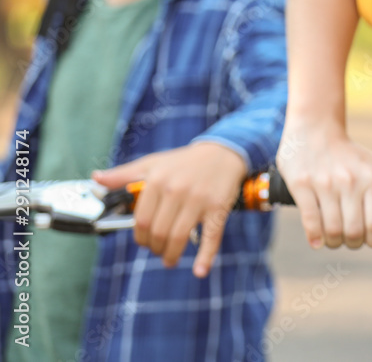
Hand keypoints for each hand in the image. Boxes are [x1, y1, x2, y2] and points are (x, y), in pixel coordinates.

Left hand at [92, 143, 246, 277]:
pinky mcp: (218, 207)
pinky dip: (206, 257)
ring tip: (170, 260)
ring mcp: (199, 200)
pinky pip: (211, 236)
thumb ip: (124, 174)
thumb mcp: (152, 163)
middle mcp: (176, 190)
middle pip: (159, 232)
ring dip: (171, 255)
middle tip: (158, 251)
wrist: (222, 153)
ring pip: (179, 237)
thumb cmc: (183, 162)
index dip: (140, 238)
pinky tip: (200, 271)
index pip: (141, 221)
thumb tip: (96, 178)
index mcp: (157, 181)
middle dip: (155, 248)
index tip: (144, 242)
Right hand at [277, 116, 371, 249]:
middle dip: (354, 243)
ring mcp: (324, 184)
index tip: (371, 239)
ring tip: (334, 238)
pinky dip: (315, 237)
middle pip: (354, 232)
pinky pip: (310, 221)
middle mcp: (349, 182)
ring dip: (334, 242)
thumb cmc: (348, 153)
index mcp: (370, 179)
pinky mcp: (302, 185)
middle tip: (351, 239)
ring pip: (332, 231)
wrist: (316, 129)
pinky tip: (317, 240)